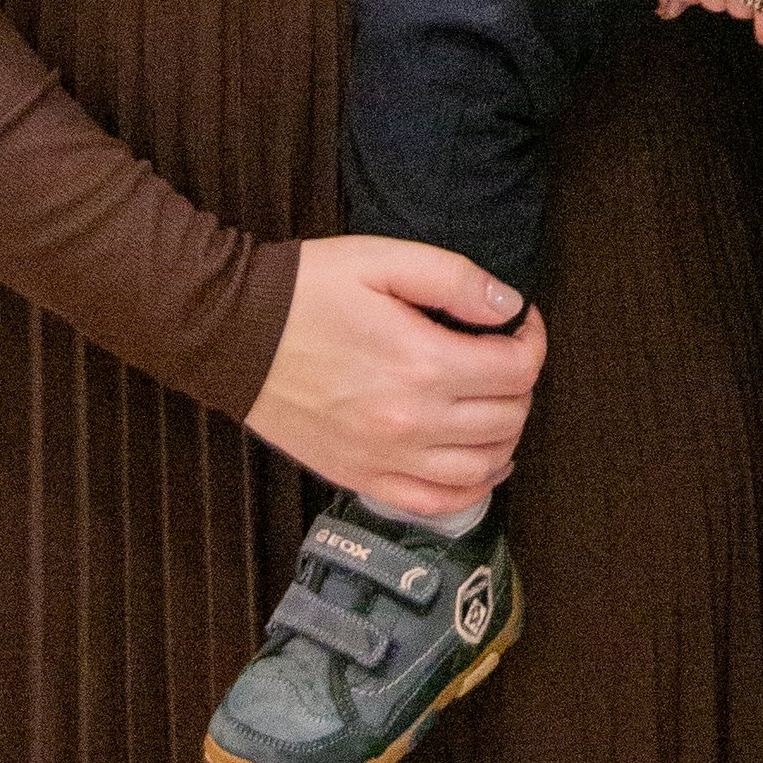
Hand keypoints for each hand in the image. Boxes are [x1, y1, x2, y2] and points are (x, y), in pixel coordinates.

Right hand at [245, 236, 545, 515]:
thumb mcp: (384, 259)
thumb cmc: (306, 291)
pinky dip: (470, 489)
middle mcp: (411, 421)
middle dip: (521, 386)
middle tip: (505, 359)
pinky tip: (476, 462)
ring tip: (494, 406)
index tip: (519, 325)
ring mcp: (385, 458)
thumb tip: (511, 308)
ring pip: (482, 469)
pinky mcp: (360, 477)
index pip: (516, 371)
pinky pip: (435, 503)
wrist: (231, 333)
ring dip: (505, 438)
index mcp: (422, 362)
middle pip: (507, 420)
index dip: (531, 342)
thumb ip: (456, 280)